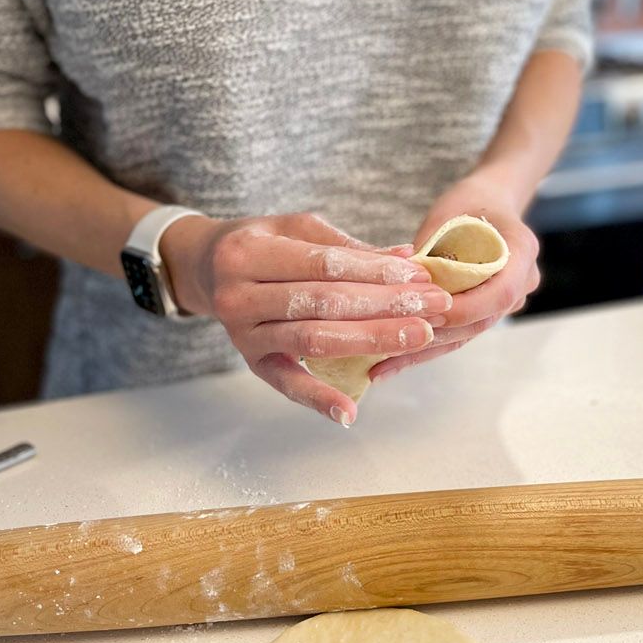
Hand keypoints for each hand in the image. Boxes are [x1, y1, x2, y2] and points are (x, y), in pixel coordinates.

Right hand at [157, 211, 451, 424]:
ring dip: (370, 341)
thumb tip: (406, 258)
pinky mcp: (249, 361)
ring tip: (417, 336)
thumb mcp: (296, 230)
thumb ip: (347, 247)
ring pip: (313, 340)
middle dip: (385, 306)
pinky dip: (318, 399)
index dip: (375, 272)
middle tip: (435, 307)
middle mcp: (238, 295)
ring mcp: (242, 333)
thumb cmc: (262, 243)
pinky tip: (350, 412)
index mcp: (248, 253)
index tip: (421, 277)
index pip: (324, 265)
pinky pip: (286, 384)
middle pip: (323, 304)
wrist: (207, 268)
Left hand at [368, 169, 541, 383]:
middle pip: (480, 321)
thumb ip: (431, 251)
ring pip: (465, 334)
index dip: (463, 308)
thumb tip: (397, 283)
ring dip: (422, 352)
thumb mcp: (448, 218)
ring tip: (381, 369)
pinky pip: (456, 334)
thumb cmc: (467, 204)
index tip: (425, 314)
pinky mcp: (484, 312)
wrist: (490, 203)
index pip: (499, 293)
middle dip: (433, 338)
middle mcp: (522, 282)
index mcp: (522, 252)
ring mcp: (506, 302)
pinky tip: (389, 364)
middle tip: (388, 352)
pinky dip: (423, 348)